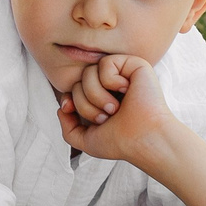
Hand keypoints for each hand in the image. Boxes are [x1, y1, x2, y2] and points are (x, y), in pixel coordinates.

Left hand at [57, 52, 179, 164]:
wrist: (143, 140)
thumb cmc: (120, 142)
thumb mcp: (87, 141)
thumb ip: (68, 128)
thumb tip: (62, 108)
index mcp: (102, 100)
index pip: (74, 90)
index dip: (68, 98)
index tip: (70, 109)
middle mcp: (111, 86)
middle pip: (78, 82)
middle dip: (85, 104)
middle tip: (107, 116)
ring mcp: (122, 74)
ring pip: (89, 73)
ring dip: (97, 95)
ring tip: (115, 108)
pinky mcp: (133, 64)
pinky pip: (105, 63)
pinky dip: (110, 81)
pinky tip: (126, 91)